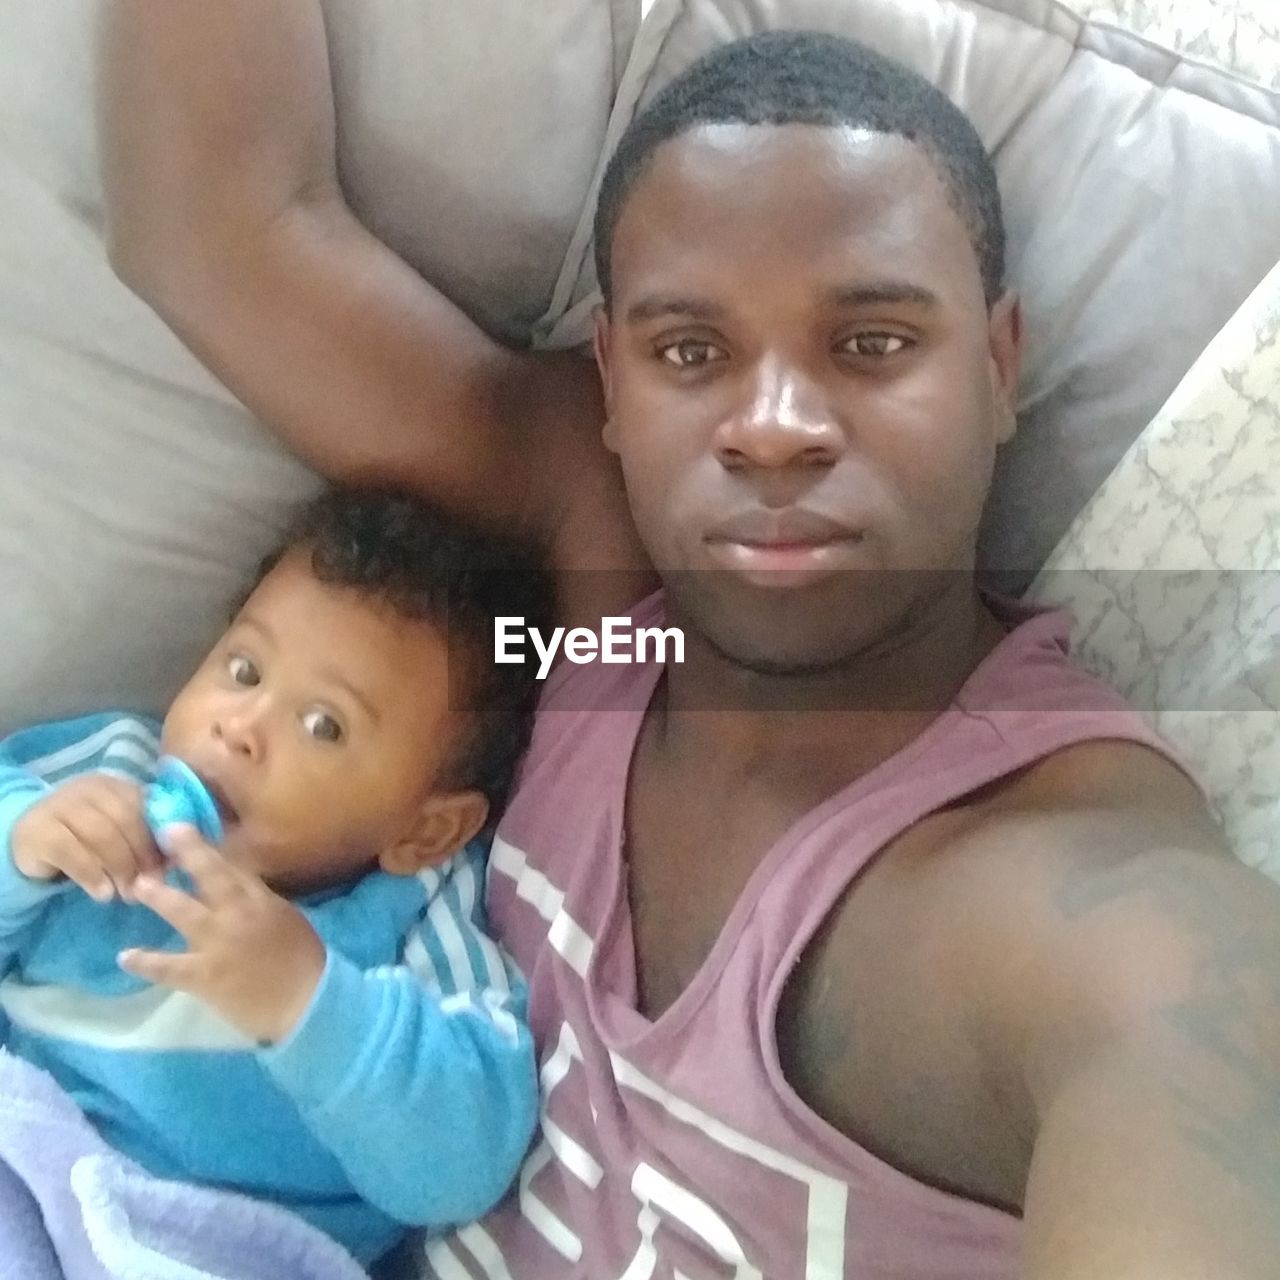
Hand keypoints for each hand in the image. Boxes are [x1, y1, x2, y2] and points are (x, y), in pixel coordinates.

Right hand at [10, 775, 162, 900]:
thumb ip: (144, 840)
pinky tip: (103, 894)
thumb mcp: (117, 833)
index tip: (170, 868)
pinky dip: (92, 875)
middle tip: (150, 885)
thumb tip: (175, 861)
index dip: (161, 838)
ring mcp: (61, 806)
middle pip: (126, 819)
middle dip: (142, 854)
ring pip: (101, 834)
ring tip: (128, 893)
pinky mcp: (39, 831)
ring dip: (120, 867)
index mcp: (115, 785)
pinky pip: (71, 853)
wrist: (30, 837)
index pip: (146, 806)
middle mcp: (89, 788)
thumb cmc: (84, 836)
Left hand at [119, 825, 326, 1043]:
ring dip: (161, 897)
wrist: (304, 1002)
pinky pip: (169, 967)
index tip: (184, 826)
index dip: (207, 845)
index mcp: (261, 900)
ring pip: (186, 913)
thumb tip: (230, 879)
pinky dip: (147, 962)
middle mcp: (239, 915)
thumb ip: (256, 897)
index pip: (232, 865)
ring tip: (138, 885)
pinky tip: (125, 956)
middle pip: (212, 876)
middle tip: (165, 833)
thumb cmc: (301, 958)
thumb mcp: (284, 917)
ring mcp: (219, 945)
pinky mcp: (204, 976)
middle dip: (189, 852)